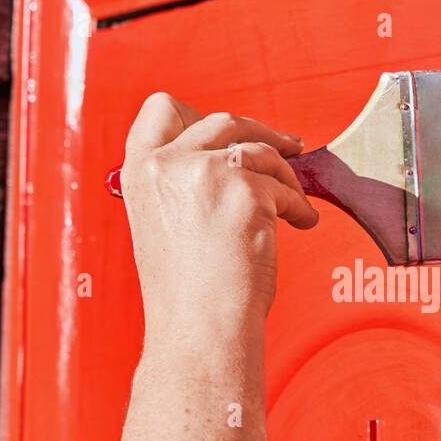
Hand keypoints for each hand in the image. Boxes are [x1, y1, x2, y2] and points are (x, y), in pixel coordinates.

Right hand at [118, 93, 316, 342]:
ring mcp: (204, 172)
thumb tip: (233, 155)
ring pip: (261, 150)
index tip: (228, 131)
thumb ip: (182, 183)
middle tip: (290, 146)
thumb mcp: (164, 222)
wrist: (200, 331)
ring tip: (294, 207)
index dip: (198, 113)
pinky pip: (284, 186)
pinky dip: (298, 206)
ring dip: (286, 176)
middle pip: (222, 120)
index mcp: (139, 172)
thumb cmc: (188, 292)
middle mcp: (165, 163)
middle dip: (261, 131)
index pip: (161, 109)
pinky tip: (301, 224)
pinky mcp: (244, 190)